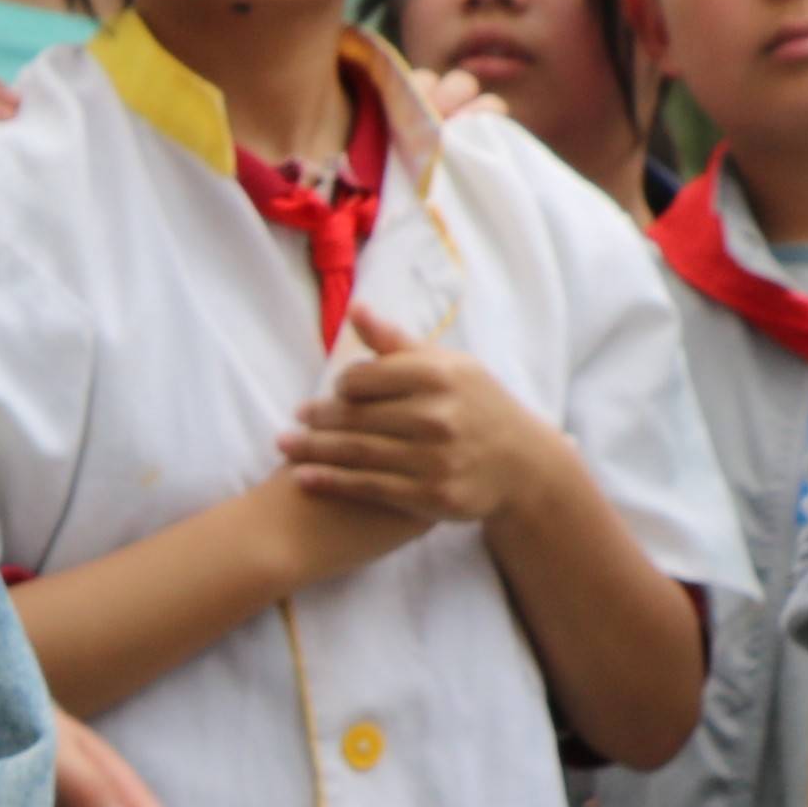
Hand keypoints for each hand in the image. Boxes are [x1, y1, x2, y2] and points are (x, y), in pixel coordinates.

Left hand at [276, 316, 569, 534]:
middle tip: (292, 422)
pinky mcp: (431, 496)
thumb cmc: (477, 406)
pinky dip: (331, 483)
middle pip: (357, 416)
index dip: (341, 386)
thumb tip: (355, 310)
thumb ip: (397, 343)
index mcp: (438, 376)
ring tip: (285, 446)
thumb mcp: (449, 366)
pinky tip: (303, 479)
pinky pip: (369, 488)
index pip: (366, 377)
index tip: (329, 393)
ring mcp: (434, 459)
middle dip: (317, 419)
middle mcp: (437, 416)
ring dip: (313, 451)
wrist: (523, 465)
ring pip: (357, 452)